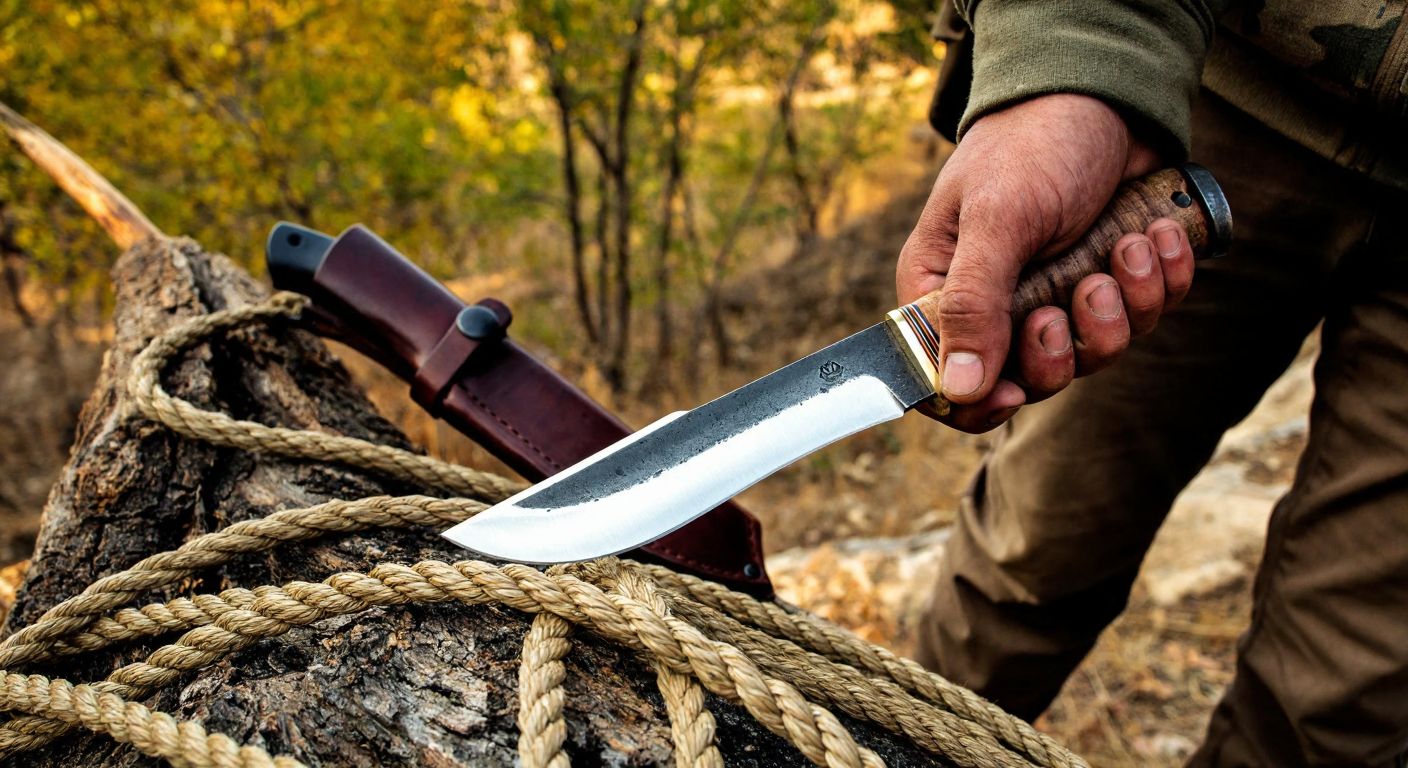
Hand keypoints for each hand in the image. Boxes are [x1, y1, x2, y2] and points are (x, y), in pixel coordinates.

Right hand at [897, 94, 1194, 431]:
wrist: (1104, 94)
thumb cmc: (1032, 146)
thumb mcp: (998, 220)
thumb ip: (974, 304)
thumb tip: (957, 388)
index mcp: (944, 292)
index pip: (947, 382)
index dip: (979, 401)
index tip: (1015, 392)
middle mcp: (996, 305)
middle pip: (1030, 379)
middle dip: (1068, 343)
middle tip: (1083, 287)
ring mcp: (1057, 296)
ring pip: (1094, 355)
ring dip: (1125, 304)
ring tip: (1126, 246)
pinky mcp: (1110, 282)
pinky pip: (1144, 317)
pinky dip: (1160, 280)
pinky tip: (1155, 233)